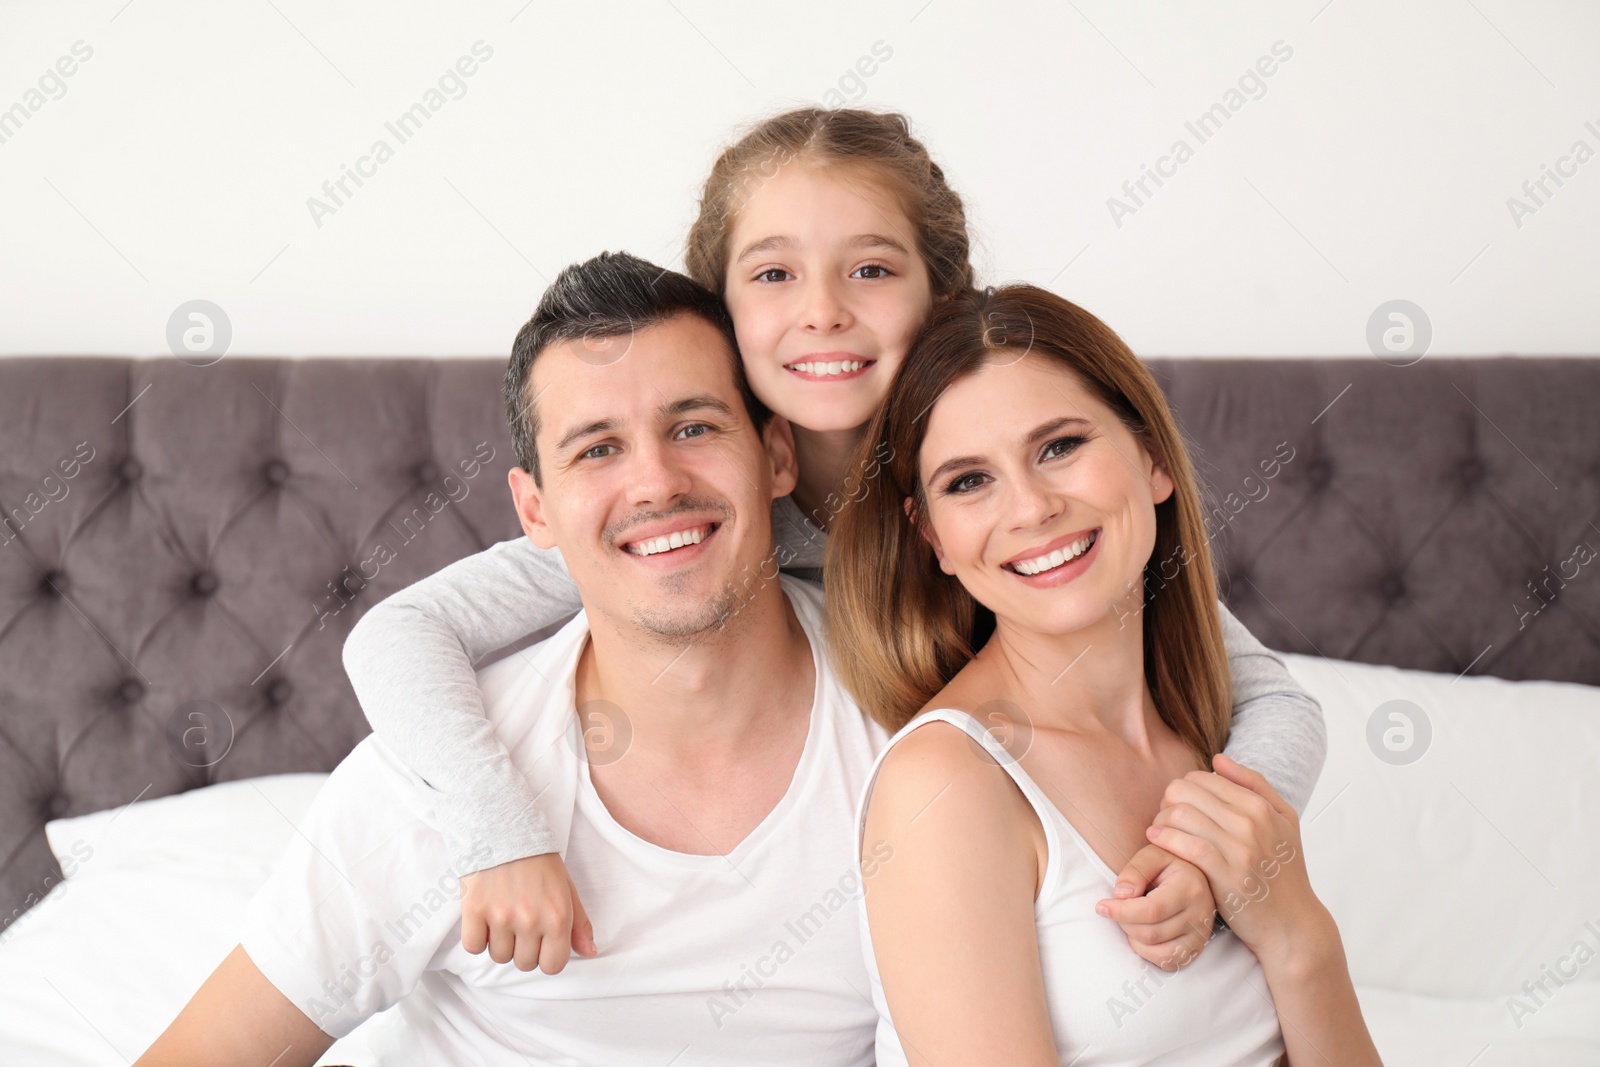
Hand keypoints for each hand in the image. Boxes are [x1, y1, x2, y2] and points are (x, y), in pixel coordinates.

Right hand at [460, 853, 596, 972]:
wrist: (504, 829)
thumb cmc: (538, 860)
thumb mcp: (567, 888)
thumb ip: (579, 924)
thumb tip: (589, 953)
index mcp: (557, 917)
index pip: (552, 966)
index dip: (546, 956)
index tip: (541, 941)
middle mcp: (530, 921)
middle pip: (524, 964)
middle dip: (523, 948)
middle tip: (520, 921)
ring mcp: (501, 917)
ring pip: (499, 956)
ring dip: (500, 942)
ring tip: (503, 914)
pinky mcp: (474, 910)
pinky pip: (473, 946)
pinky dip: (477, 937)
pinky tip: (485, 917)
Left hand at [1097, 842, 1216, 970]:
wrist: (1196, 876)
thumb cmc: (1169, 865)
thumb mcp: (1152, 854)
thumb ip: (1135, 870)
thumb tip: (1121, 895)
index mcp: (1190, 888)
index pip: (1152, 910)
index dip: (1122, 911)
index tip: (1101, 906)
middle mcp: (1200, 915)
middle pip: (1150, 933)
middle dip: (1125, 923)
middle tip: (1117, 909)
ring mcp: (1201, 936)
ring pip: (1158, 953)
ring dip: (1135, 939)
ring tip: (1131, 919)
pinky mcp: (1197, 949)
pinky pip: (1167, 962)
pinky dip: (1148, 952)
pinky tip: (1142, 933)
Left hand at [1144, 754, 1331, 967]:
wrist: (1292, 924)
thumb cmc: (1284, 872)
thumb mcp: (1284, 821)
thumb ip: (1253, 784)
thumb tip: (1217, 759)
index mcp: (1261, 806)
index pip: (1202, 778)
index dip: (1182, 789)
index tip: (1178, 806)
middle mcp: (1251, 822)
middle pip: (1186, 791)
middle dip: (1167, 801)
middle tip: (1164, 818)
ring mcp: (1239, 849)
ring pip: (1181, 814)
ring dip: (1161, 819)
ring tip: (1158, 831)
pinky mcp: (1226, 874)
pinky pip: (1185, 844)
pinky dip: (1164, 838)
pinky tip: (1156, 841)